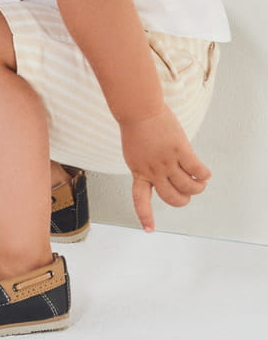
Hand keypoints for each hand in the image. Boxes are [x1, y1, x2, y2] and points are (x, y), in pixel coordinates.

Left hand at [119, 104, 210, 232]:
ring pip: (188, 187)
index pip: (140, 200)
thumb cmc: (136, 126)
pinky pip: (198, 170)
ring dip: (197, 188)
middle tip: (187, 193)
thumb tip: (164, 175)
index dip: (146, 216)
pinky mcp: (180, 150)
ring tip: (200, 183)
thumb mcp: (135, 152)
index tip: (149, 230)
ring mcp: (166, 161)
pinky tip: (205, 173)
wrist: (138, 109)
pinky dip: (204, 174)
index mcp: (139, 171)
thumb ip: (147, 166)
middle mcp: (152, 170)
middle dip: (183, 200)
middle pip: (172, 198)